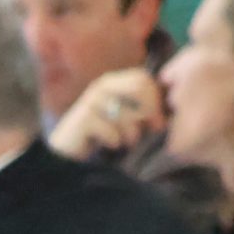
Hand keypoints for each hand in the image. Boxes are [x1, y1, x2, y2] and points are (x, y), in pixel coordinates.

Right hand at [48, 68, 164, 159]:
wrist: (64, 154)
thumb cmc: (100, 137)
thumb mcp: (123, 118)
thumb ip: (142, 109)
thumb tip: (169, 111)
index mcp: (113, 82)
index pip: (144, 79)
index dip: (156, 99)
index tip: (158, 122)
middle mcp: (102, 86)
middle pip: (140, 89)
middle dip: (150, 113)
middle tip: (149, 131)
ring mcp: (91, 101)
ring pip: (128, 114)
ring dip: (132, 134)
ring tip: (124, 142)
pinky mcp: (83, 120)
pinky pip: (113, 131)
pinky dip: (115, 142)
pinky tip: (106, 146)